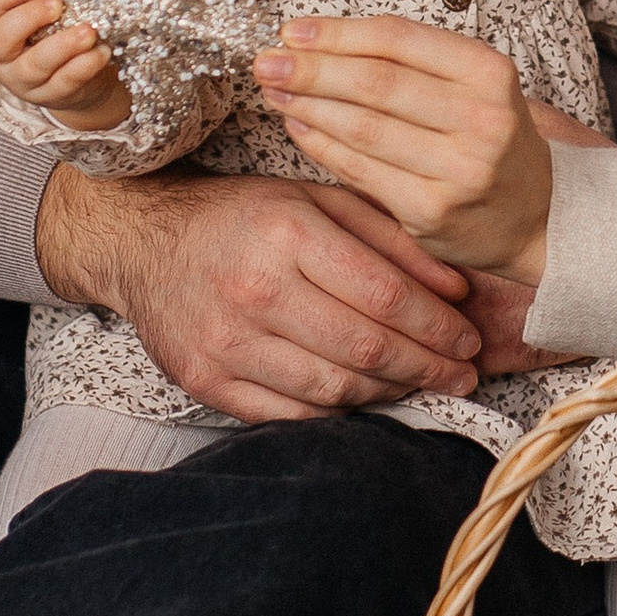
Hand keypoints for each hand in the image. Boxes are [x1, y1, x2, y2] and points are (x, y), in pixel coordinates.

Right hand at [0, 0, 128, 133]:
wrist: (79, 73)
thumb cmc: (56, 28)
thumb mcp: (52, 1)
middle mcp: (1, 55)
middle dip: (30, 18)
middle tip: (58, 6)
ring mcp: (23, 80)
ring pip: (35, 66)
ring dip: (63, 45)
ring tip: (88, 31)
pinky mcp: (50, 96)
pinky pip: (64, 83)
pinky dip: (84, 66)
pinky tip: (100, 52)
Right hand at [32, 165, 481, 423]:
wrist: (147, 241)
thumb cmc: (247, 216)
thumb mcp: (320, 200)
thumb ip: (392, 239)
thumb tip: (457, 288)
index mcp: (287, 235)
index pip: (385, 296)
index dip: (438, 326)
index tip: (469, 339)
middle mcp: (254, 290)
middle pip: (365, 349)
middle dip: (428, 367)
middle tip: (463, 373)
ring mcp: (225, 343)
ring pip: (333, 390)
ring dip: (391, 393)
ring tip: (421, 384)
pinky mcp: (207, 383)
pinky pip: (292, 415)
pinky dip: (339, 412)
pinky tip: (365, 397)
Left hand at [254, 16, 554, 280]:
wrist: (541, 218)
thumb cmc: (494, 141)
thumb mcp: (477, 86)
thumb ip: (415, 62)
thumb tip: (321, 40)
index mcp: (489, 73)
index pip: (398, 40)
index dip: (337, 33)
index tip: (293, 30)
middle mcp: (480, 118)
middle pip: (375, 83)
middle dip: (310, 68)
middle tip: (266, 59)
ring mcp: (458, 169)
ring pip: (363, 128)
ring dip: (308, 105)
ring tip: (274, 89)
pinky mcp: (432, 213)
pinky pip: (361, 172)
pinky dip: (322, 146)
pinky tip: (299, 126)